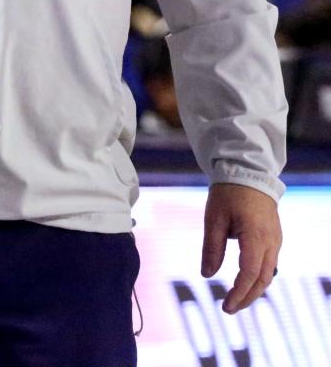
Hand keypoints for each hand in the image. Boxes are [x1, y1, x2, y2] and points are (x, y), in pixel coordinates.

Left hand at [202, 183, 281, 313]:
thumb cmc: (228, 193)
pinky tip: (245, 283)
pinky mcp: (274, 238)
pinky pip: (269, 264)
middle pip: (262, 280)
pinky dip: (258, 277)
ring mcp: (276, 240)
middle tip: (229, 309)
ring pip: (268, 274)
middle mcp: (271, 242)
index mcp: (256, 236)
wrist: (248, 172)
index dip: (238, 293)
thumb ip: (212, 247)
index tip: (225, 307)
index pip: (249, 274)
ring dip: (253, 290)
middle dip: (247, 298)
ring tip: (235, 300)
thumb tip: (207, 275)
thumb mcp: (213, 218)